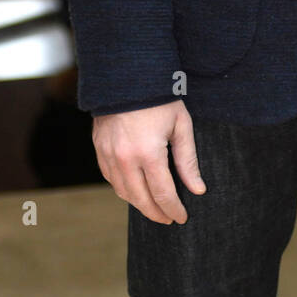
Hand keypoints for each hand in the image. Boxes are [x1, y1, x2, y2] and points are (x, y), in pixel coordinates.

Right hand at [92, 100, 205, 223]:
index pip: (163, 194)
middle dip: (157, 213)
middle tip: (169, 219)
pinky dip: (123, 189)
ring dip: (139, 204)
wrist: (128, 77)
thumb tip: (198, 190)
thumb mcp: (181, 126)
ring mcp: (108, 154)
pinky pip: (111, 178)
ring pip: (123, 192)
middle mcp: (125, 158)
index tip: (182, 218)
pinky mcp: (99, 149)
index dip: (173, 209)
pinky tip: (135, 190)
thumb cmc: (161, 99)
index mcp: (148, 153)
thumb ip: (188, 160)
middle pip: (141, 199)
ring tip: (154, 208)